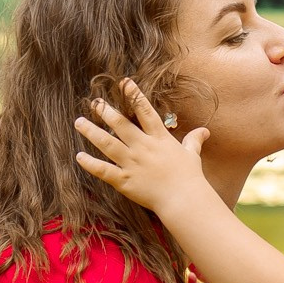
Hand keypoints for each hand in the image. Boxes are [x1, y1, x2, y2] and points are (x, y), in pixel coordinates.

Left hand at [74, 80, 211, 214]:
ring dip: (91, 132)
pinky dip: (90, 164)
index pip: (145, 111)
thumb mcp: (192, 155)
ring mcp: (132, 163)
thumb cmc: (189, 177)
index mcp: (159, 138)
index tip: (124, 83)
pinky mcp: (125, 180)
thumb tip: (205, 131)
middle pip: (120, 125)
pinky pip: (104, 170)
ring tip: (79, 122)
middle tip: (94, 102)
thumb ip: (194, 140)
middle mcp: (143, 147)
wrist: (184, 199)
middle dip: (105, 112)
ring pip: (107, 144)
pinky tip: (79, 157)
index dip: (134, 95)